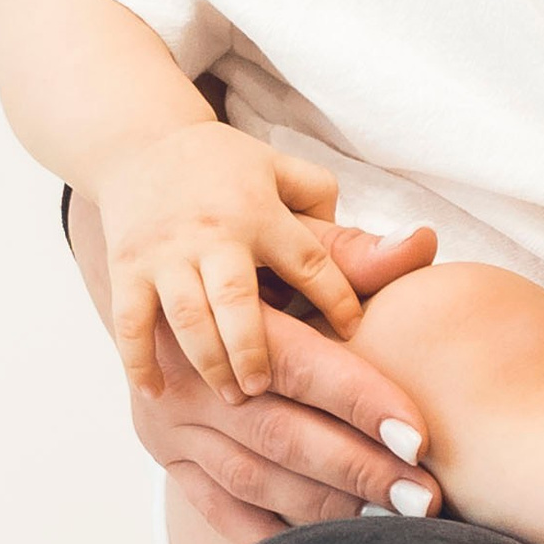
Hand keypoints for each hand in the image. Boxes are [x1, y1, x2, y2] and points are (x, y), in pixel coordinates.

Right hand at [69, 196, 445, 528]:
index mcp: (223, 312)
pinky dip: (269, 533)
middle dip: (357, 469)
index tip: (420, 437)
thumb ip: (357, 254)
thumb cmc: (247, 252)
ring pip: (249, 474)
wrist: (148, 251)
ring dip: (323, 505)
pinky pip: (214, 506)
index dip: (362, 400)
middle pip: (279, 429)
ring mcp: (167, 417)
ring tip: (391, 524)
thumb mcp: (292, 238)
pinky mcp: (161, 451)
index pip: (300, 364)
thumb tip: (424, 243)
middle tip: (424, 498)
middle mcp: (188, 368)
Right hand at [94, 122, 372, 401]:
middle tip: (271, 390)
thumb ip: (340, 221)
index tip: (357, 335)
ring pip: (186, 314)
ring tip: (235, 398)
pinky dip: (141, 360)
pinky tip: (159, 393)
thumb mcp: (289, 181)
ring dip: (208, 360)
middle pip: (237, 296)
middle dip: (254, 347)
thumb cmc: (232, 174)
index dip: (336, 296)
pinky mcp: (127, 268)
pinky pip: (130, 321)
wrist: (144, 145)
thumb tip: (416, 245)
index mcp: (261, 211)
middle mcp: (214, 233)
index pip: (308, 258)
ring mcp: (166, 253)